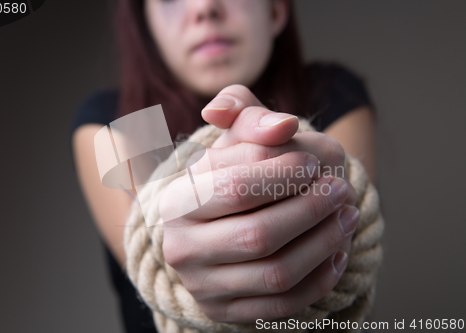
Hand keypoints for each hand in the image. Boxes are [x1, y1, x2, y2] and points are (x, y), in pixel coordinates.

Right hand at [159, 85, 358, 322]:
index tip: (312, 162)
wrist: (215, 226)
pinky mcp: (225, 311)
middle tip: (340, 190)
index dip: (282, 173)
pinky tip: (337, 254)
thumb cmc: (230, 175)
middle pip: (257, 235)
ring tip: (347, 216)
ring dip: (323, 244)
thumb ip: (248, 116)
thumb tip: (282, 125)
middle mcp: (181, 247)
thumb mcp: (232, 139)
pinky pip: (281, 305)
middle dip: (309, 210)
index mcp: (178, 201)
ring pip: (275, 273)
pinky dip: (318, 281)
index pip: (235, 186)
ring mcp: (202, 285)